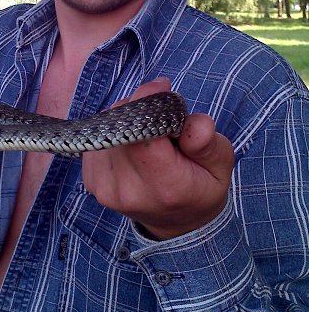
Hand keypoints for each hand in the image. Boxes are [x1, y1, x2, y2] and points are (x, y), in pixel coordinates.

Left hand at [82, 78, 233, 239]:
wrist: (176, 223)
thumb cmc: (200, 188)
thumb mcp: (220, 167)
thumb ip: (208, 144)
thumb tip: (196, 124)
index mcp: (164, 187)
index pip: (142, 136)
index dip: (148, 103)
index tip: (163, 88)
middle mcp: (127, 189)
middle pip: (123, 123)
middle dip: (142, 107)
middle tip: (162, 114)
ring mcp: (104, 186)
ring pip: (109, 124)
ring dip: (129, 117)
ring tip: (150, 133)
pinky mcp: (91, 179)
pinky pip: (100, 136)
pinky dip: (117, 130)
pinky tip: (134, 143)